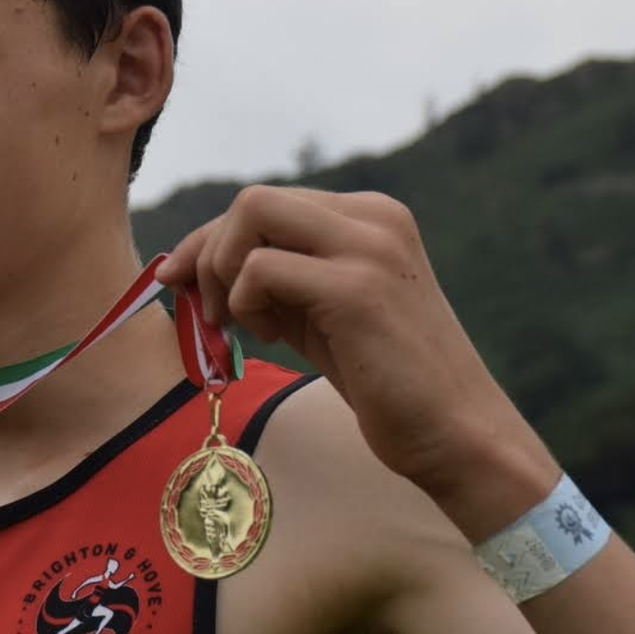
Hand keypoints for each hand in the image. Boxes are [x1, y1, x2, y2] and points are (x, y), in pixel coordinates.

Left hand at [154, 186, 557, 518]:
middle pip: (251, 200)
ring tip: (243, 326)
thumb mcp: (321, 313)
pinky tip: (270, 338)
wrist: (455, 433)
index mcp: (370, 217)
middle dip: (206, 252)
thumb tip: (192, 266)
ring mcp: (369, 247)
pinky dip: (244, 303)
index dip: (209, 239)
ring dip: (222, 273)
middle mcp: (374, 218)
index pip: (265, 203)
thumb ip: (275, 280)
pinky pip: (260, 269)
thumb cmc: (384, 380)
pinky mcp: (356, 288)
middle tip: (208, 313)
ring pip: (250, 214)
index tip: (179, 281)